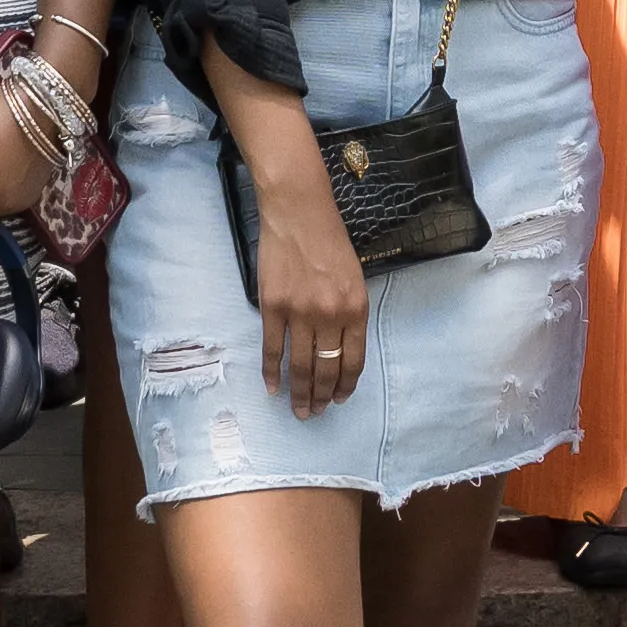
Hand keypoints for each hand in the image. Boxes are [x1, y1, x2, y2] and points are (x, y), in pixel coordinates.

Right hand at [235, 121, 373, 407]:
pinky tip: (272, 388)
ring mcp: (299, 313)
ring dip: (299, 393)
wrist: (298, 212)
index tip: (338, 399)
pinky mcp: (272, 307)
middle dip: (321, 397)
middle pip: (326, 369)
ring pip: (300, 365)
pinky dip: (271, 372)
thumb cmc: (330, 241)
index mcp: (355, 308)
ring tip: (298, 410)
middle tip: (314, 413)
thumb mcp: (354, 277)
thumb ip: (349, 313)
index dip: (345, 385)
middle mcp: (330, 315)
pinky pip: (272, 349)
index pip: (352, 361)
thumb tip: (338, 349)